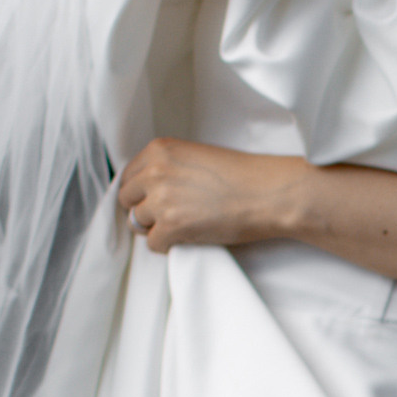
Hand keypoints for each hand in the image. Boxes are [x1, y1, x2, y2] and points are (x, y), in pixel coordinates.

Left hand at [116, 138, 314, 252]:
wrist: (269, 193)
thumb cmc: (243, 176)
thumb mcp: (197, 157)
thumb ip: (169, 168)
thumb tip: (149, 191)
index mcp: (160, 150)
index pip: (128, 175)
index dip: (140, 192)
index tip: (153, 201)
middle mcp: (155, 172)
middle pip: (127, 199)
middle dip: (143, 210)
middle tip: (167, 216)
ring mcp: (161, 199)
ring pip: (137, 223)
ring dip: (155, 228)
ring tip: (182, 227)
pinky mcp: (172, 226)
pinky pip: (153, 244)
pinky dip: (167, 246)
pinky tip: (188, 238)